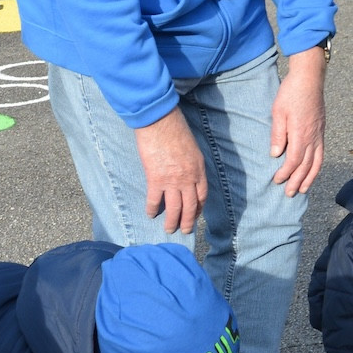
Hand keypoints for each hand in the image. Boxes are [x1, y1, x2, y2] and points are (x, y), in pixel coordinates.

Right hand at [134, 105, 206, 235]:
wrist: (160, 122)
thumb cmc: (175, 129)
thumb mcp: (192, 147)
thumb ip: (191, 163)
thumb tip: (185, 173)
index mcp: (198, 169)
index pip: (202, 195)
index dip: (199, 207)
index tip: (195, 213)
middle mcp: (188, 178)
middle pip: (190, 206)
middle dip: (188, 220)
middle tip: (184, 230)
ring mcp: (172, 181)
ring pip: (174, 208)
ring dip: (172, 221)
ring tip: (169, 230)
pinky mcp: (155, 179)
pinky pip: (154, 200)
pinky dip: (152, 209)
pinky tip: (150, 215)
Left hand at [270, 48, 326, 196]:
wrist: (309, 78)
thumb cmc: (291, 93)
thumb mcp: (278, 112)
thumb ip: (277, 134)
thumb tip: (275, 154)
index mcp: (301, 133)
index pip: (294, 160)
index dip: (286, 173)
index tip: (276, 180)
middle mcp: (313, 137)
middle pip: (306, 165)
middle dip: (297, 181)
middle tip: (289, 194)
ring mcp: (319, 134)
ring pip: (316, 162)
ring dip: (310, 178)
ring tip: (302, 190)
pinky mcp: (321, 131)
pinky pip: (321, 153)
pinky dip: (317, 166)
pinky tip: (311, 172)